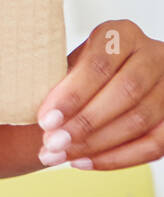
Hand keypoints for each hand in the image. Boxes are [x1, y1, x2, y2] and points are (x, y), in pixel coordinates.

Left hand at [36, 20, 163, 169]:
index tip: (45, 120)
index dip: (72, 95)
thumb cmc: (84, 70)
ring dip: (96, 145)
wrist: (114, 77)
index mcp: (122, 34)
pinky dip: (117, 159)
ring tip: (61, 155)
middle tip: (53, 143)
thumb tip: (44, 118)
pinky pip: (154, 145)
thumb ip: (62, 82)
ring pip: (140, 121)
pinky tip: (84, 162)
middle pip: (125, 93)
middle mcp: (153, 55)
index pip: (99, 65)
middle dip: (85, 124)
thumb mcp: (73, 63)